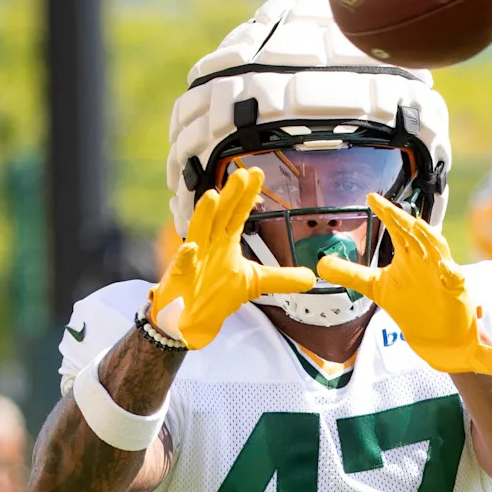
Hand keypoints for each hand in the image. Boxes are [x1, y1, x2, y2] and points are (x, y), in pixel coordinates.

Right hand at [148, 167, 315, 348]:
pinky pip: (182, 265)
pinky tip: (191, 247)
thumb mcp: (254, 283)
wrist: (190, 318)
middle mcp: (210, 243)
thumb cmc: (215, 293)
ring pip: (199, 231)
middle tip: (241, 174)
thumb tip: (310, 277)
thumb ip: (281, 278)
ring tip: (212, 196)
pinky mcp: (180, 277)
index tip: (257, 173)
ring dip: (205, 214)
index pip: (238, 213)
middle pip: (221, 215)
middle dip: (230, 195)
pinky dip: (186, 256)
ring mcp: (194, 259)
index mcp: (225, 241)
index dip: (248, 194)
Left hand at [317, 192, 491, 376]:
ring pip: (438, 250)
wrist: (434, 334)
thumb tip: (320, 264)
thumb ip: (350, 274)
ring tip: (417, 226)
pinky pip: (456, 278)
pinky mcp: (455, 290)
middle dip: (403, 220)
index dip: (386, 212)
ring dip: (429, 238)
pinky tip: (447, 269)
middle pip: (415, 234)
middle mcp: (425, 257)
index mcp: (408, 253)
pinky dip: (451, 273)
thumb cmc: (408, 304)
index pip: (396, 227)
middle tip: (388, 207)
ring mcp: (441, 272)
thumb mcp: (375, 287)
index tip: (370, 198)